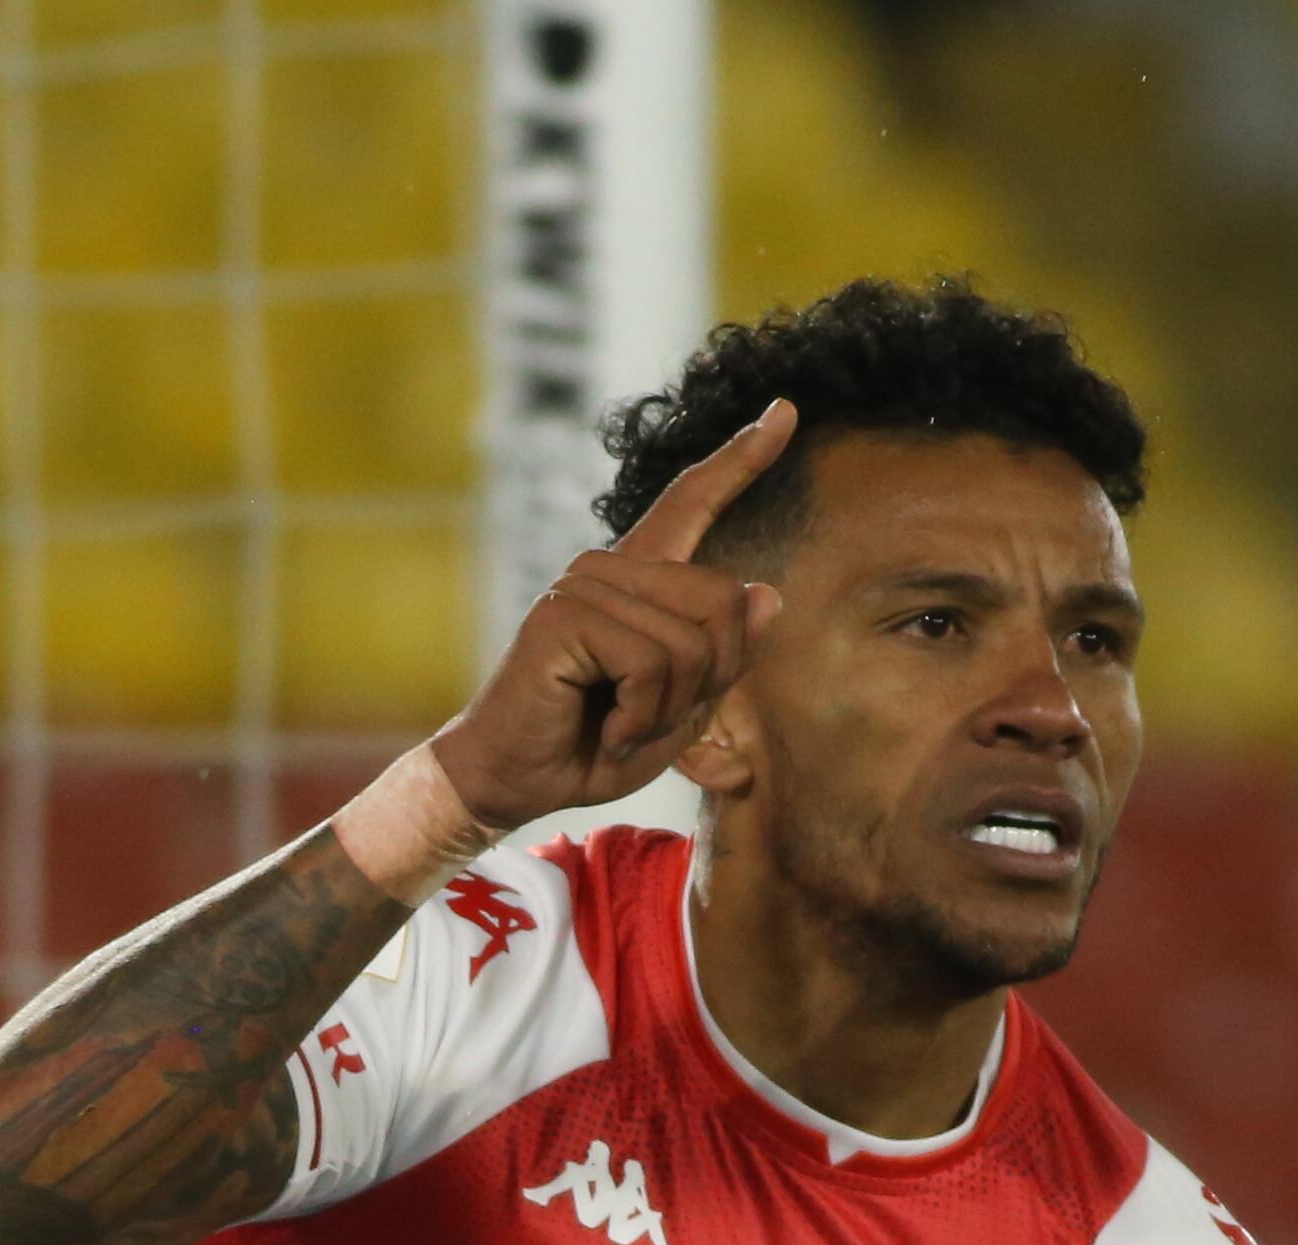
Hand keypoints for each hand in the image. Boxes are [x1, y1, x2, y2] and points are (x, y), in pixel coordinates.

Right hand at [432, 400, 795, 829]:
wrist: (512, 780)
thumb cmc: (591, 745)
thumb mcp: (678, 708)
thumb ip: (722, 655)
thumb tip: (767, 592)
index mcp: (639, 577)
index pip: (694, 503)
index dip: (743, 460)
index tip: (785, 411)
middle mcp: (609, 566)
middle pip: (724, 602)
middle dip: (707, 681)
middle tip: (649, 718)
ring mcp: (582, 583)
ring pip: (691, 643)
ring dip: (667, 710)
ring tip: (619, 725)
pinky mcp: (563, 615)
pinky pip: (651, 665)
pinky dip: (640, 717)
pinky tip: (603, 727)